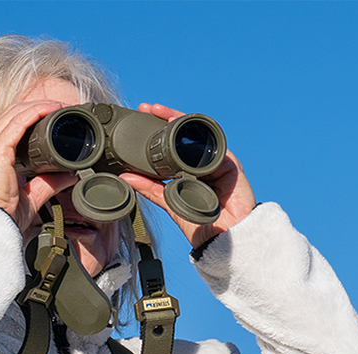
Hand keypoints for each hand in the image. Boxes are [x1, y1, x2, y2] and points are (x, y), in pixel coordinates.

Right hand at [0, 98, 76, 239]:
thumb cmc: (0, 217)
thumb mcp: (28, 198)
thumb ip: (47, 184)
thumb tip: (69, 175)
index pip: (5, 126)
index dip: (28, 117)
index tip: (50, 118)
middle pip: (9, 115)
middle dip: (36, 108)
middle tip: (59, 108)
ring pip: (14, 113)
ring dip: (38, 106)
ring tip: (59, 106)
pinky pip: (17, 122)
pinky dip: (36, 112)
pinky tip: (52, 110)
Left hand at [120, 102, 256, 248]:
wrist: (223, 240)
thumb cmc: (202, 227)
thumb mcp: (170, 203)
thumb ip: (150, 188)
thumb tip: (126, 176)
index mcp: (189, 172)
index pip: (173, 145)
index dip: (159, 130)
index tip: (143, 116)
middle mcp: (203, 165)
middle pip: (186, 136)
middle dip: (168, 118)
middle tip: (149, 108)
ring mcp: (217, 164)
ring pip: (199, 136)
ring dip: (183, 121)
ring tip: (165, 114)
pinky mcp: (231, 166)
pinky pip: (217, 146)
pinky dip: (202, 136)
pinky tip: (186, 129)